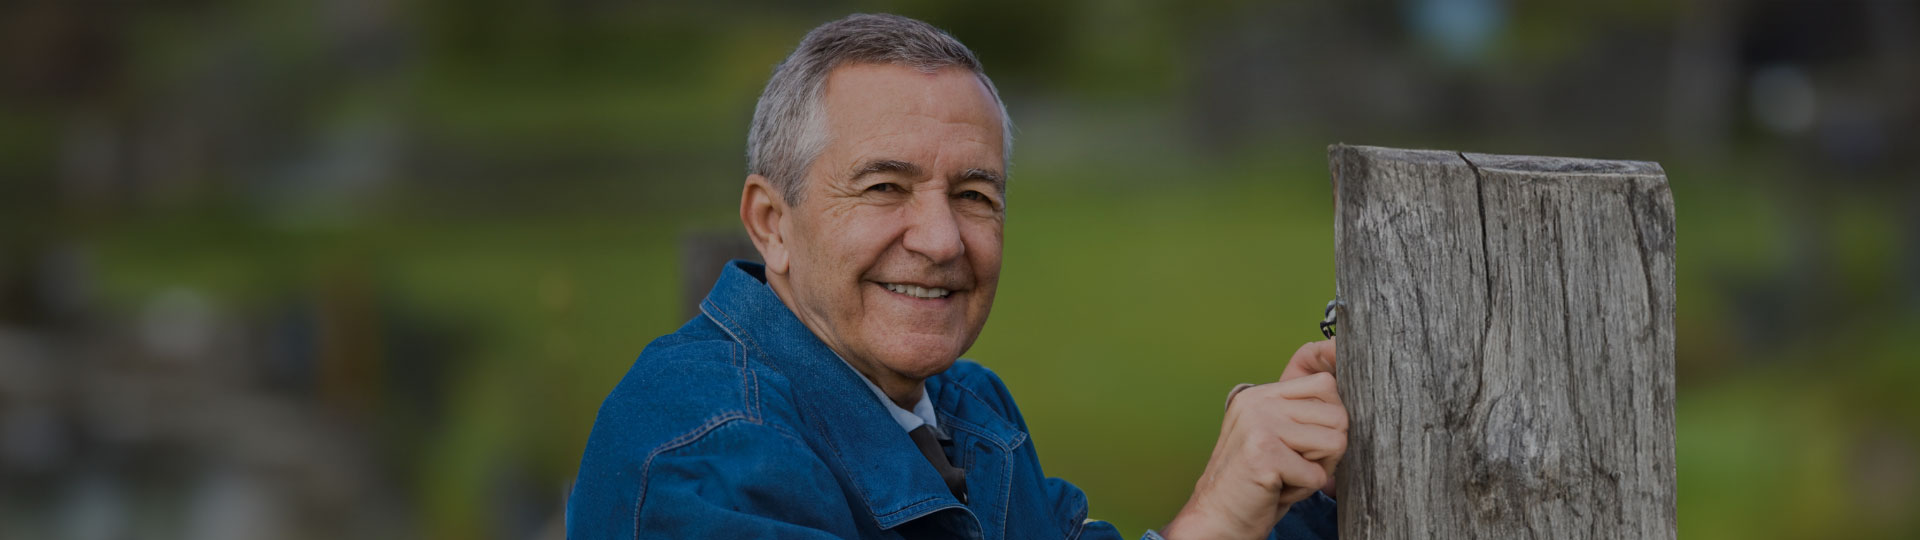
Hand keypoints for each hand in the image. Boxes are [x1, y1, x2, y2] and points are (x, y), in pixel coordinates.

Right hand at [1162, 340, 1344, 539]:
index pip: (1326, 384)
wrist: (1216, 518)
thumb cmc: (1253, 483)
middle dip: (1327, 450)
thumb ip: (1303, 412)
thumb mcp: (1276, 436)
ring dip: (1317, 469)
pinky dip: (1304, 490)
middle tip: (1294, 465)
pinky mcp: (1264, 454)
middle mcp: (1258, 402)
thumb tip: (1347, 398)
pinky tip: (1277, 488)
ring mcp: (1259, 425)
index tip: (1306, 443)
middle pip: (1338, 415)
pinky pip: (1318, 475)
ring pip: (1335, 443)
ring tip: (1286, 475)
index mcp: (1261, 394)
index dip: (1330, 419)